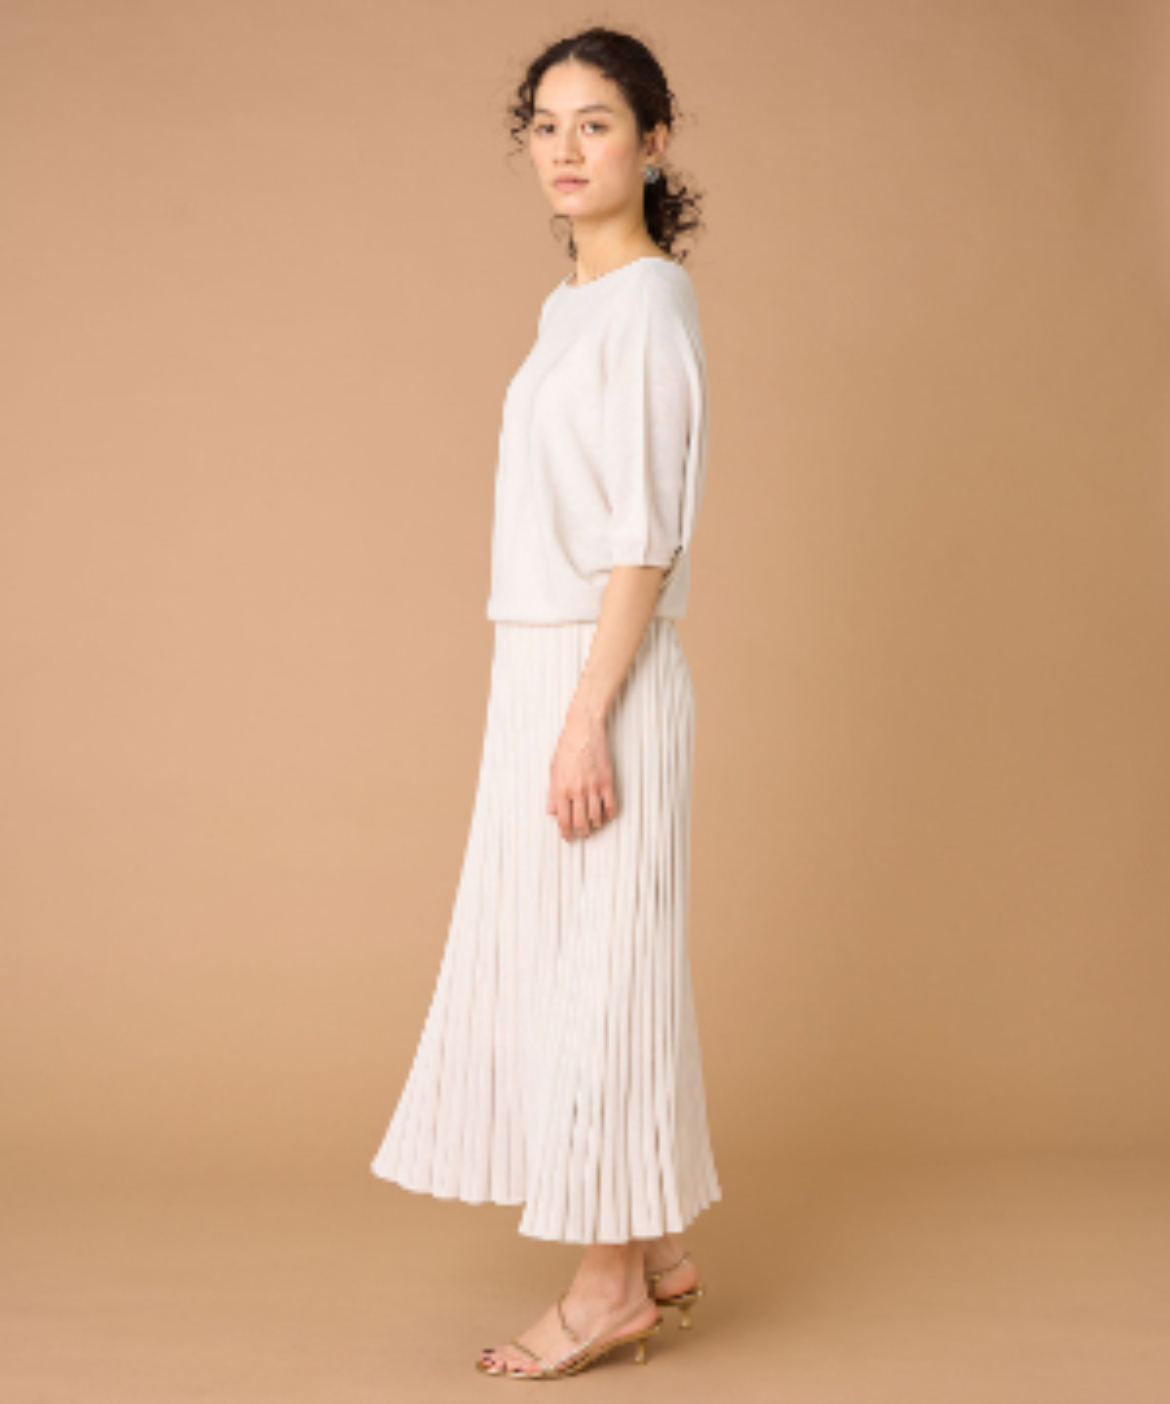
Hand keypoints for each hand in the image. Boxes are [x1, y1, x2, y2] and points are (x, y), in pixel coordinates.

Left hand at [547, 700, 616, 840]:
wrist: (584, 730)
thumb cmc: (567, 747)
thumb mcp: (554, 770)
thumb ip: (553, 793)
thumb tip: (551, 811)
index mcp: (562, 788)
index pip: (563, 819)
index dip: (565, 832)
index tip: (567, 837)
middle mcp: (578, 790)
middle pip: (580, 821)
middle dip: (581, 832)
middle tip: (581, 835)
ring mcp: (594, 787)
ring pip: (596, 816)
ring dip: (595, 825)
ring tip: (593, 826)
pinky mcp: (607, 781)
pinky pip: (611, 805)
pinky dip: (609, 814)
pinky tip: (606, 816)